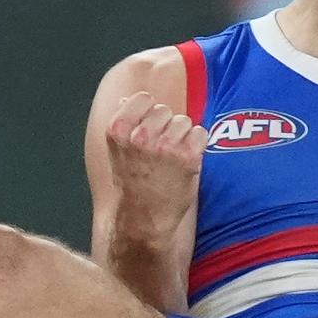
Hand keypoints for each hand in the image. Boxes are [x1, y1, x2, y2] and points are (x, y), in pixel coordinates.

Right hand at [105, 92, 207, 240]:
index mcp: (118, 129)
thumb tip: (125, 99)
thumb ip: (124, 124)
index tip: (148, 132)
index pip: (144, 99)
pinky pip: (200, 133)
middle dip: (166, 127)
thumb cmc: (132, 184)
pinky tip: (186, 161)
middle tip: (160, 152)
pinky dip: (197, 146)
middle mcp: (140, 136)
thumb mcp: (117, 151)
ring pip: (184, 121)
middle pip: (166, 110)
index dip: (150, 114)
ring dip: (182, 137)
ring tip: (171, 159)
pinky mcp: (188, 158)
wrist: (144, 218)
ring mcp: (165, 147)